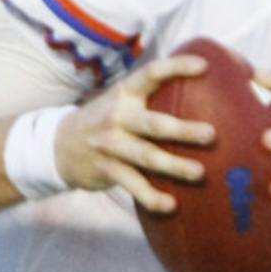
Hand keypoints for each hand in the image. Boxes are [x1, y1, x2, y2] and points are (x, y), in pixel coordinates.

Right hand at [54, 54, 214, 213]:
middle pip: (154, 124)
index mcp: (124, 92)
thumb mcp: (121, 99)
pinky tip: (170, 205)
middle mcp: (116, 116)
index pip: (151, 74)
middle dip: (183, 130)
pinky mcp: (106, 169)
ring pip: (146, 157)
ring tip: (199, 173)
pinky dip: (151, 197)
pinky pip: (132, 184)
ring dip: (173, 166)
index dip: (176, 67)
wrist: (59, 145)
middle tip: (211, 134)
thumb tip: (201, 88)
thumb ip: (150, 95)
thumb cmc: (107, 119)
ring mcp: (110, 144)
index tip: (205, 66)